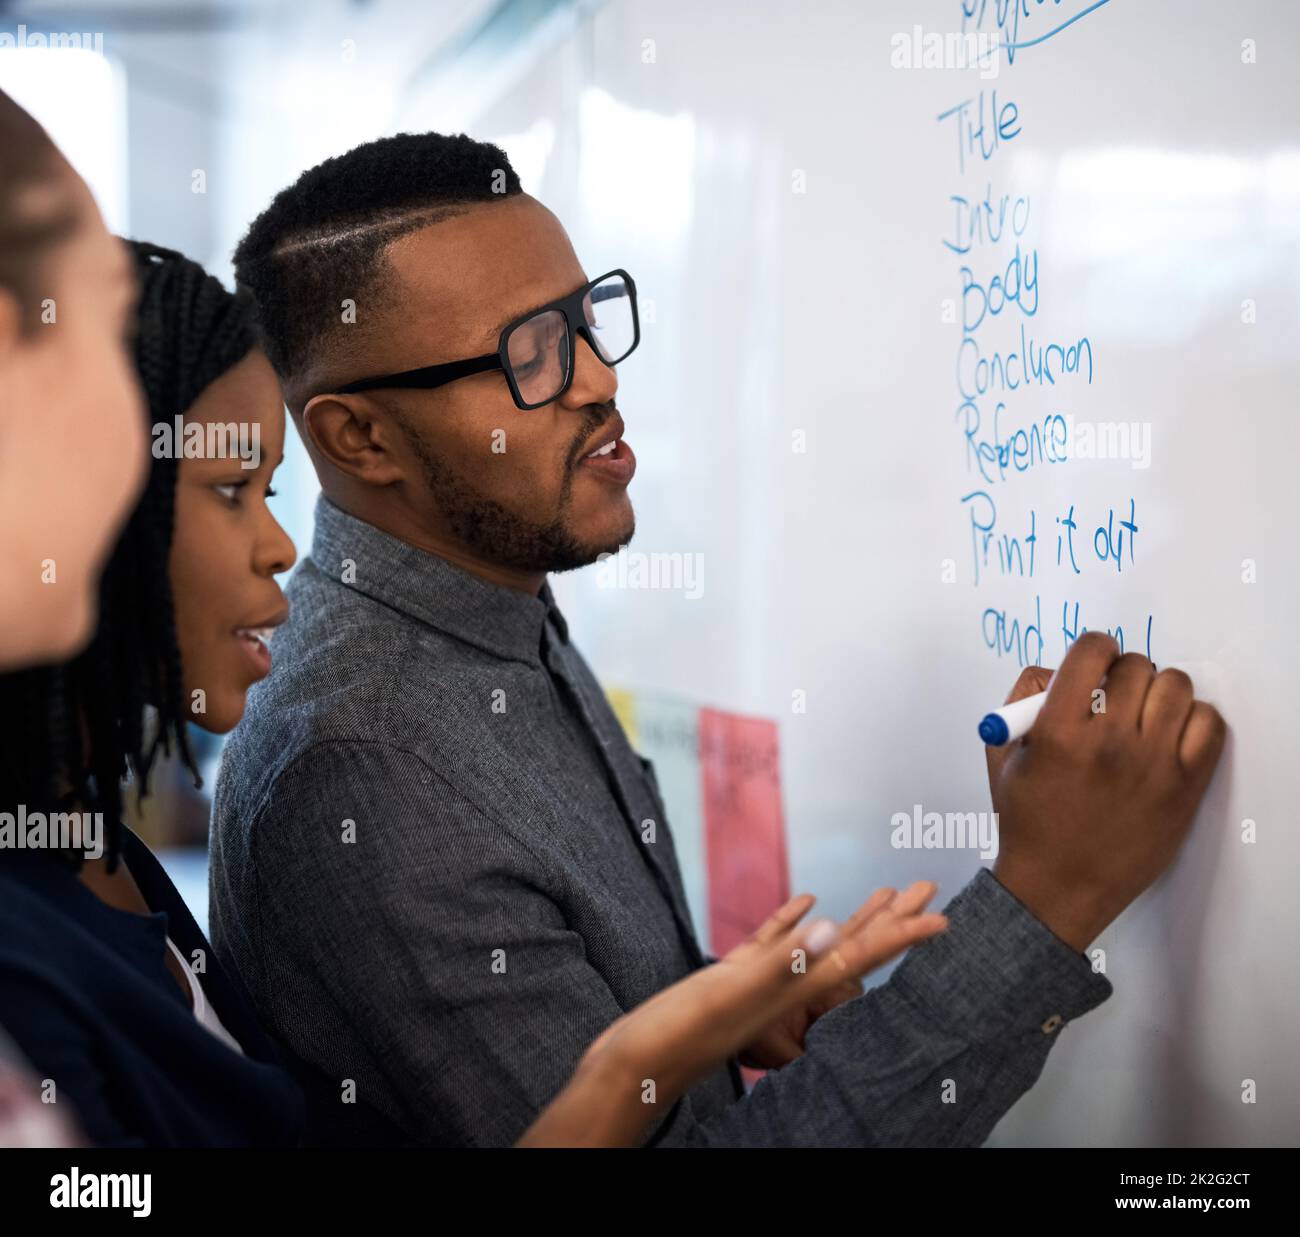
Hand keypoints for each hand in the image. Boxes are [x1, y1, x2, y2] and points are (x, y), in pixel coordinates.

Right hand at [517, 881, 946, 1146]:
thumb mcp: (732, 992)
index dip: (903, 936)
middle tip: (927, 889)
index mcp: (793, 989)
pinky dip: (795, 919)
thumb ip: (783, 962)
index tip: (943, 918)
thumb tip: (836, 929)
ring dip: (855, 917)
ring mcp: (761, 982)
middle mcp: (786, 987)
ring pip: (820, 941)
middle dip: (891, 919)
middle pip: (853, 948)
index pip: (860, 957)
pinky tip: (807, 901)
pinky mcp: (734, 976)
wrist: (634, 1066)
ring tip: (886, 891)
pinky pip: (777, 941)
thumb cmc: (678, 1033)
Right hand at [987, 632, 1226, 952]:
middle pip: (1136, 666)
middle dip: (1123, 674)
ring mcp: (1152, 765)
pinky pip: (1209, 724)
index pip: (1091, 652)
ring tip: (1144, 715)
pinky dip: (1193, 719)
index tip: (1094, 661)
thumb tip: (1060, 670)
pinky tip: (1171, 735)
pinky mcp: (1185, 787)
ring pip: (1176, 687)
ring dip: (1158, 692)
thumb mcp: (1003, 756)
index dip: (1094, 648)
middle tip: (1114, 697)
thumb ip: (1022, 700)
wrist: (1059, 887)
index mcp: (1058, 731)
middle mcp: (1109, 743)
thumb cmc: (1028, 821)